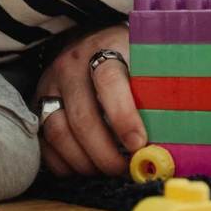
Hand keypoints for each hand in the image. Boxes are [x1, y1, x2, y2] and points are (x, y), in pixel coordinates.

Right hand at [33, 24, 145, 176]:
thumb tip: (173, 135)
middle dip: (105, 152)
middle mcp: (71, 66)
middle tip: (126, 168)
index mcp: (105, 49)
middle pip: (82, 117)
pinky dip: (63, 163)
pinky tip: (86, 167)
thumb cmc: (128, 56)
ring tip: (108, 169)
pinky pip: (44, 143)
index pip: (109, 81)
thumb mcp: (146, 59)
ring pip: (58, 133)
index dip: (123, 116)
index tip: (139, 144)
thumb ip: (158, 90)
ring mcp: (50, 86)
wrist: (92, 41)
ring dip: (84, 161)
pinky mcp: (37, 105)